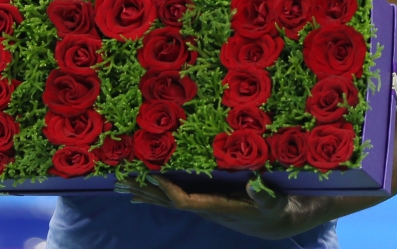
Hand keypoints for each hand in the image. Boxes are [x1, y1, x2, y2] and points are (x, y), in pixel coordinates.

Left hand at [119, 175, 294, 239]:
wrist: (276, 222)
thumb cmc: (275, 208)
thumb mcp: (274, 201)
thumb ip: (263, 195)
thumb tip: (253, 186)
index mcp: (217, 207)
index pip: (185, 201)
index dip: (167, 189)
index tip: (151, 174)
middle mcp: (204, 209)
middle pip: (167, 202)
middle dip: (144, 190)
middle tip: (120, 180)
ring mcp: (201, 206)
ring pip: (166, 201)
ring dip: (144, 192)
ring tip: (121, 186)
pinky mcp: (203, 202)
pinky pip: (173, 198)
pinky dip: (154, 194)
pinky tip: (139, 195)